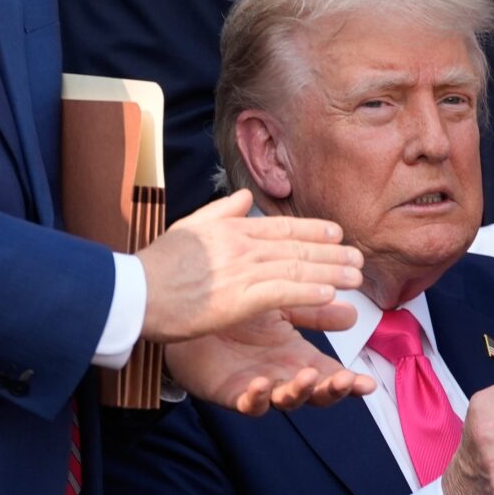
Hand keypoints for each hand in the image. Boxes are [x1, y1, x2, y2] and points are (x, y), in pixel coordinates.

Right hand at [136, 190, 364, 342]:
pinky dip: (309, 292)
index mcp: (230, 229)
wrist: (135, 293)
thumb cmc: (156, 266)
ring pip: (296, 268)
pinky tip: (330, 295)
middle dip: (331, 252)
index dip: (313, 231)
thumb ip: (219, 211)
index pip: (280, 227)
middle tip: (358, 257)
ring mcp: (241, 271)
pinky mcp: (238, 298)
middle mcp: (240, 245)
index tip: (336, 234)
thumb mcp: (188, 227)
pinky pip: (283, 292)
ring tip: (355, 276)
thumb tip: (242, 196)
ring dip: (330, 272)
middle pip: (296, 247)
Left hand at [163, 316, 374, 415]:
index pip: (330, 374)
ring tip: (307, 376)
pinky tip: (261, 384)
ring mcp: (258, 387)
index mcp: (298, 358)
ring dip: (298, 392)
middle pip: (315, 395)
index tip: (368, 384)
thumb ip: (314, 311)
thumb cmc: (237, 312)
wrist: (191, 313)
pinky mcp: (230, 392)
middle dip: (331, 391)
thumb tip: (353, 314)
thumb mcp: (282, 307)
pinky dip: (256, 398)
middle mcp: (282, 376)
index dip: (350, 382)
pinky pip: (246, 402)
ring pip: (284, 400)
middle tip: (344, 380)